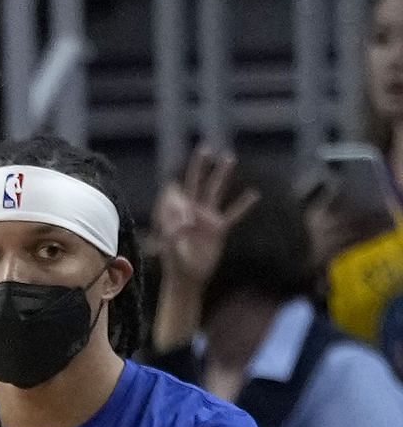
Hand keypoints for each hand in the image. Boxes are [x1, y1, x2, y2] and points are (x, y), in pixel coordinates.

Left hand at [151, 144, 257, 290]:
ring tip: (229, 158)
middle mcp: (190, 211)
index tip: (185, 213)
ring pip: (215, 191)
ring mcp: (205, 218)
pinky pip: (234, 213)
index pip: (175, 192)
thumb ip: (175, 232)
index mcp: (173, 213)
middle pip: (195, 183)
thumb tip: (186, 218)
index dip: (177, 193)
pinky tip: (254, 194)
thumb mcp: (171, 247)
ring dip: (222, 175)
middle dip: (199, 166)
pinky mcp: (219, 228)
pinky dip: (243, 205)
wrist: (188, 279)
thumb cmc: (174, 263)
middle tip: (205, 148)